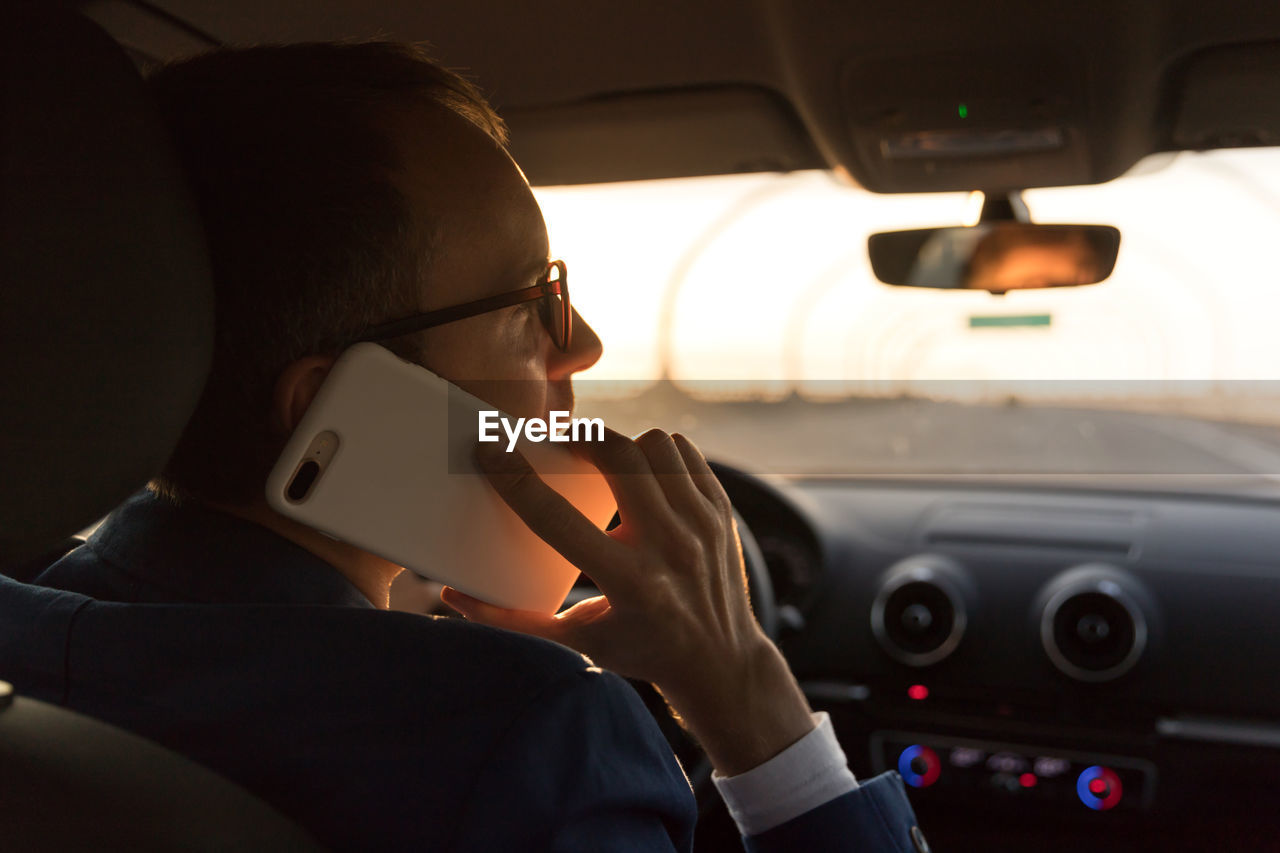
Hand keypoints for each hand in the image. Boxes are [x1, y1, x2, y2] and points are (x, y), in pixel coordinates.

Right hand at [441, 427, 814, 775]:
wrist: (721, 661)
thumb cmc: (641, 650)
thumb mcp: (574, 641)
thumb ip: (511, 620)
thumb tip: (452, 595)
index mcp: (627, 583)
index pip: (556, 519)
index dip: (514, 479)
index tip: (489, 449)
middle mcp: (669, 548)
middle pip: (618, 458)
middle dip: (580, 440)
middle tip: (561, 446)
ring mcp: (702, 526)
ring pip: (655, 445)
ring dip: (622, 444)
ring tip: (603, 459)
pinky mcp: (721, 511)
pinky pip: (684, 452)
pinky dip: (657, 451)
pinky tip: (642, 468)